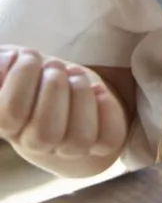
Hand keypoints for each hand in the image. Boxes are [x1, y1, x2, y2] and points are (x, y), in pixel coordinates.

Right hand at [0, 47, 127, 159]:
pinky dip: (108, 111)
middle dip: (54, 88)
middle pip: (44, 134)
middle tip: (55, 67)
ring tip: (75, 75)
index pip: (10, 115)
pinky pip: (110, 138)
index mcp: (8, 125)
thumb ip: (2, 65)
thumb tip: (6, 60)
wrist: (64, 83)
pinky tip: (98, 90)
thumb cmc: (31, 70)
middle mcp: (35, 143)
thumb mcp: (10, 63)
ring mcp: (68, 145)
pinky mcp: (100, 139)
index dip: (21, 79)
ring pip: (78, 139)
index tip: (29, 57)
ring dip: (80, 95)